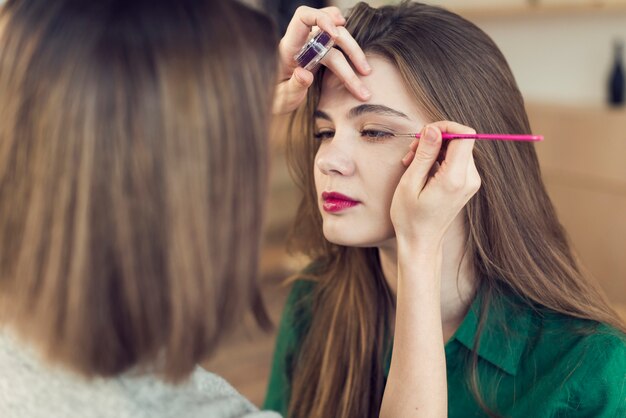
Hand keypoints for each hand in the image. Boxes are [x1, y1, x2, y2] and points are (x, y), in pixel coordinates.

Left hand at [272, 6, 370, 114]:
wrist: (274, 101)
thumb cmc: (276, 98)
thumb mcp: (282, 97)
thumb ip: (294, 86)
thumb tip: (304, 73)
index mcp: (289, 47)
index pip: (303, 18)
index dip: (321, 19)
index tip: (335, 34)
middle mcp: (303, 43)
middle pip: (331, 33)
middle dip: (350, 48)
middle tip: (365, 71)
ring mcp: (313, 48)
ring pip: (339, 42)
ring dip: (355, 56)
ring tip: (367, 75)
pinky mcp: (321, 56)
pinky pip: (339, 50)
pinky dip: (352, 57)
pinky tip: (360, 71)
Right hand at [390, 122, 480, 250]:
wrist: (421, 242)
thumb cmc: (410, 217)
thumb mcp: (410, 183)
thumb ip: (424, 154)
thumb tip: (433, 130)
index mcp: (455, 179)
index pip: (465, 135)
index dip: (446, 127)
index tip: (425, 134)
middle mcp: (469, 179)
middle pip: (461, 140)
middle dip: (436, 138)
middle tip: (411, 151)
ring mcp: (470, 182)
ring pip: (458, 148)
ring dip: (435, 148)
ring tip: (412, 161)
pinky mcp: (466, 184)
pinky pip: (456, 159)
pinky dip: (439, 158)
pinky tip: (421, 168)